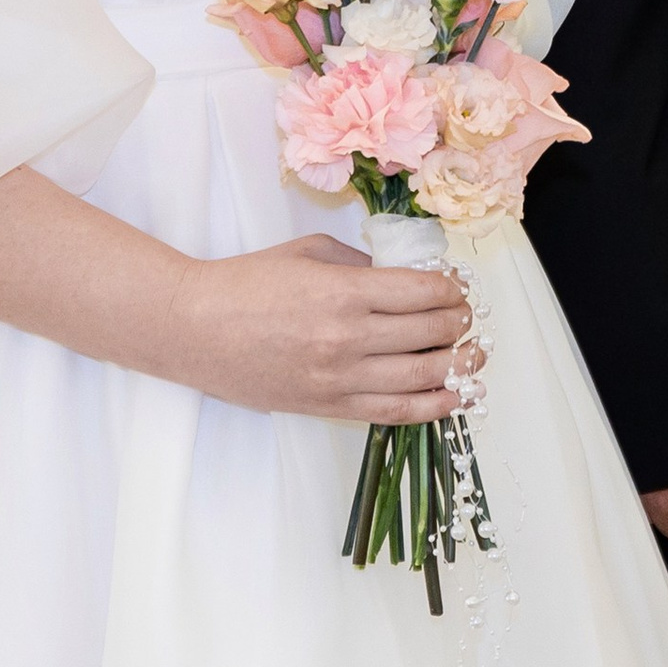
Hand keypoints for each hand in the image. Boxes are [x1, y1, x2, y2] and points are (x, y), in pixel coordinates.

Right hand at [177, 234, 476, 424]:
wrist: (194, 328)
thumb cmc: (247, 284)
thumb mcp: (309, 253)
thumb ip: (361, 263)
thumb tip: (404, 277)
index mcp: (344, 293)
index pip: (423, 294)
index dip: (451, 289)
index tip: (456, 286)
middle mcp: (347, 339)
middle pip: (429, 333)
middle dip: (458, 323)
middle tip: (465, 315)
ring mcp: (338, 379)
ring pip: (420, 377)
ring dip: (457, 365)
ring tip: (473, 354)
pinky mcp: (327, 407)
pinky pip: (392, 413)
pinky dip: (431, 406)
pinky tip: (453, 396)